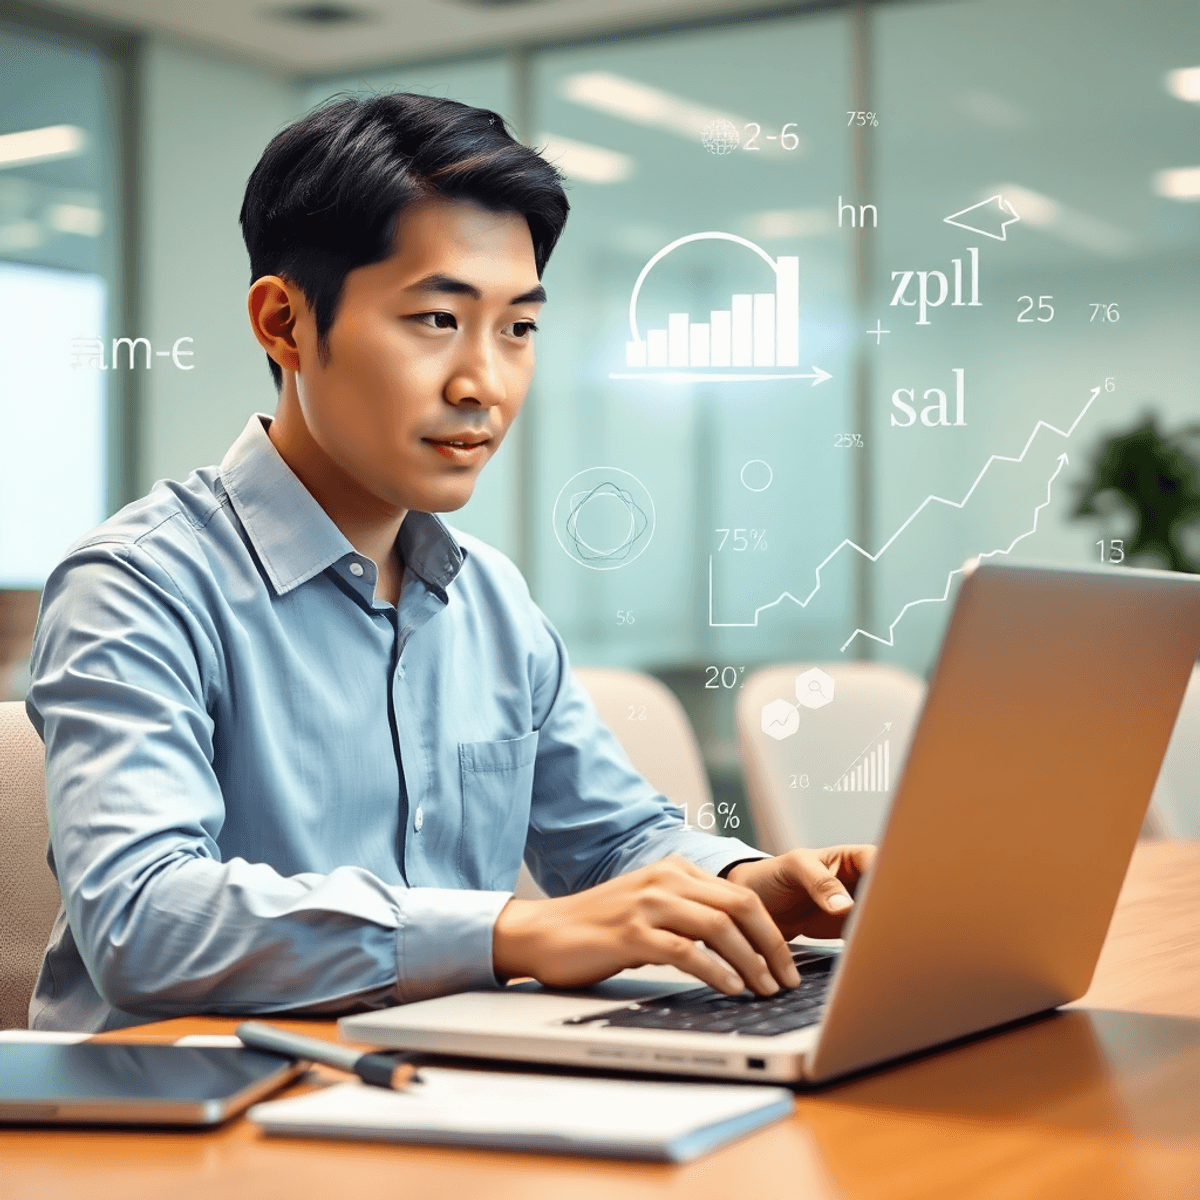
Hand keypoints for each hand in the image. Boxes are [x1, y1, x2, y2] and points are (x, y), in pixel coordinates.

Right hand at [493, 855, 801, 996]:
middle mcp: (665, 879)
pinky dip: (715, 970)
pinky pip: (686, 950)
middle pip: (740, 905)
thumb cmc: (597, 928)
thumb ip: (687, 915)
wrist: (541, 932)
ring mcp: (648, 903)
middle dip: (772, 946)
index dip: (772, 931)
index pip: (741, 895)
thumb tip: (737, 947)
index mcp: (675, 870)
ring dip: (751, 962)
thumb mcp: (649, 908)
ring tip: (765, 989)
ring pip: (719, 926)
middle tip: (787, 980)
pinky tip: (730, 988)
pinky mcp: (631, 933)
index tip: (788, 963)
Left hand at [725, 845, 875, 939]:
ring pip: (880, 917)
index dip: (890, 876)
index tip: (889, 894)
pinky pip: (865, 938)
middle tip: (889, 923)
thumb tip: (845, 904)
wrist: (756, 906)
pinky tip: (868, 953)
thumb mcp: (794, 868)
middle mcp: (859, 882)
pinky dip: (868, 945)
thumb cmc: (772, 875)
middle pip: (887, 893)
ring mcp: (856, 908)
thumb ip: (818, 881)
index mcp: (851, 859)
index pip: (880, 862)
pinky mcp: (848, 932)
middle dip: (892, 906)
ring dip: (883, 928)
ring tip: (882, 940)